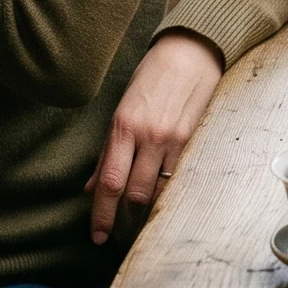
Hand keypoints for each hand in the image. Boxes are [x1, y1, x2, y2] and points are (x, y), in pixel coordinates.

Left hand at [85, 32, 223, 243]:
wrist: (190, 51)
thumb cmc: (151, 76)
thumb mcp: (122, 108)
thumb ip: (108, 150)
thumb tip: (92, 187)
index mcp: (124, 126)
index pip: (110, 183)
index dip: (102, 214)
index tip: (97, 236)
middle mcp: (148, 135)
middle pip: (134, 193)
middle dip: (124, 218)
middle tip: (117, 230)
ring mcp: (174, 138)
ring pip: (158, 189)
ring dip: (146, 207)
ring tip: (138, 217)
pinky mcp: (195, 137)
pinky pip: (179, 175)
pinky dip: (167, 189)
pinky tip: (162, 195)